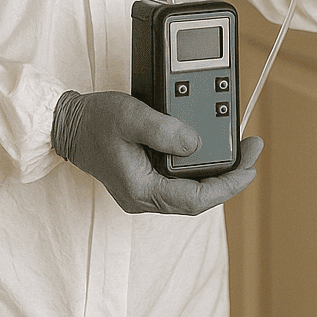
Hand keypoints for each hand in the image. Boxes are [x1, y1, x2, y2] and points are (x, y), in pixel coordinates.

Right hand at [51, 90, 262, 214]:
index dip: (230, 184)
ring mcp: (144, 191)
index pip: (197, 199)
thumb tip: (197, 144)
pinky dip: (198, 168)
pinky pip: (179, 181)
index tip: (251, 164)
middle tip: (251, 150)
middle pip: (198, 198)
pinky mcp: (144, 180)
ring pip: (190, 191)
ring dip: (216, 173)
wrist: (65, 124)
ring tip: (237, 150)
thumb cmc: (94, 120)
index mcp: (142, 190)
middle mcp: (144, 198)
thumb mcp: (131, 117)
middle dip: (230, 177)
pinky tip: (209, 151)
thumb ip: (165, 131)